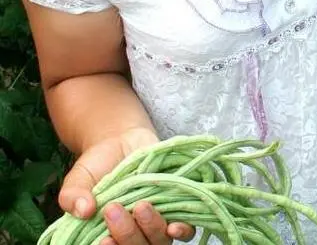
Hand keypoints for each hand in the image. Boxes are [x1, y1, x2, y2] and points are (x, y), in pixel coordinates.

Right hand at [60, 127, 193, 244]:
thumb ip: (73, 196)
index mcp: (107, 234)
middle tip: (113, 209)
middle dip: (126, 234)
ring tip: (141, 206)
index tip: (104, 240)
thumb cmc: (97, 165)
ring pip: (158, 241)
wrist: (122, 140)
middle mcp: (132, 234)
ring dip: (151, 228)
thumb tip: (83, 211)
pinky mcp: (176, 207)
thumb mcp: (79, 178)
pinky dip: (182, 231)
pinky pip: (185, 229)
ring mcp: (154, 222)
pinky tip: (175, 226)